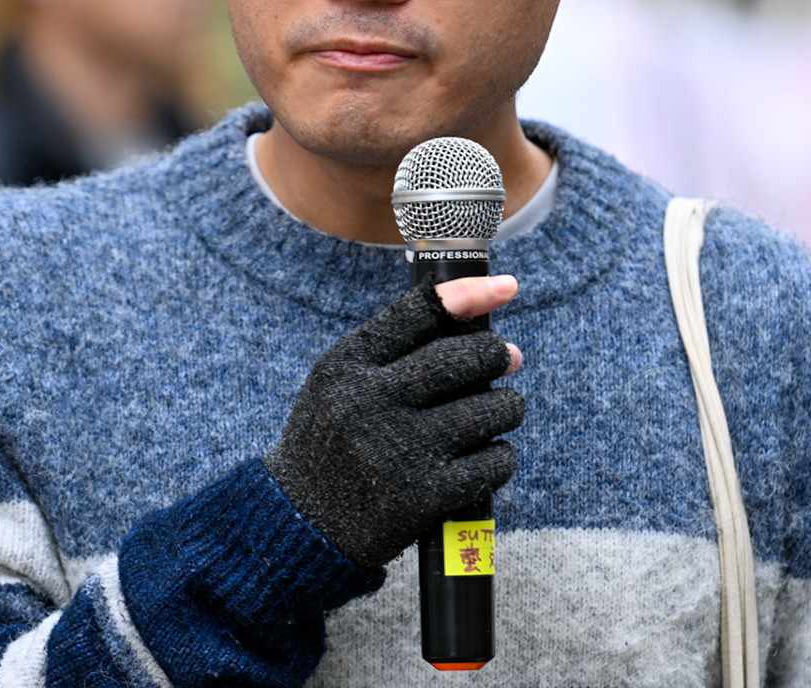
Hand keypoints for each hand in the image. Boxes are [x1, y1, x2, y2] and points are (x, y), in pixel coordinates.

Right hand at [264, 276, 525, 567]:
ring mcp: (398, 451)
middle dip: (496, 353)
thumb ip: (392, 349)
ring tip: (504, 407)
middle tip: (510, 357)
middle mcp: (370, 403)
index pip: (417, 313)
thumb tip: (478, 320)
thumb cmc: (332, 439)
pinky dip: (501, 455)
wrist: (301, 522)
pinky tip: (490, 454)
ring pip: (486, 410)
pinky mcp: (423, 497)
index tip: (507, 288)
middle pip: (459, 359)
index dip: (470, 295)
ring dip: (508, 405)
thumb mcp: (338, 382)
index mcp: (347, 366)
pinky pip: (491, 463)